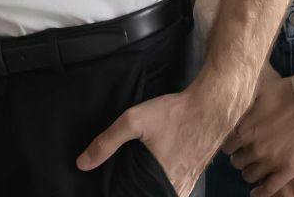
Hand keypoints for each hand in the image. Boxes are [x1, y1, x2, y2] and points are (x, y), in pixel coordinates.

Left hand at [77, 73, 240, 195]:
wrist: (210, 106)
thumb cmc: (175, 113)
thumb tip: (82, 163)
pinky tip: (150, 177)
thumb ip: (107, 142)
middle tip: (119, 184)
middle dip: (134, 192)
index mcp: (161, 181)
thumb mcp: (134, 121)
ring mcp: (188, 185)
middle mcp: (176, 188)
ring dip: (147, 191)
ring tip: (133, 181)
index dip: (123, 194)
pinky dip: (160, 187)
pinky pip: (174, 191)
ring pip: (162, 196)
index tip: (110, 189)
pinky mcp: (193, 177)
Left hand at [222, 75, 293, 195]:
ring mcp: (271, 161)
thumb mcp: (257, 91)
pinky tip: (258, 191)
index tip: (238, 142)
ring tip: (257, 166)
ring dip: (250, 171)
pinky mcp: (288, 170)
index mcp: (244, 130)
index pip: (226, 145)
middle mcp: (254, 148)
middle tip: (249, 153)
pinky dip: (261, 192)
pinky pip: (268, 188)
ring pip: (249, 176)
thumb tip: (231, 99)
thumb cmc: (288, 92)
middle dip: (241, 157)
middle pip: (236, 162)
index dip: (232, 144)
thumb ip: (243, 102)